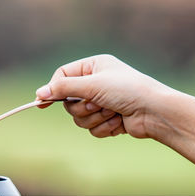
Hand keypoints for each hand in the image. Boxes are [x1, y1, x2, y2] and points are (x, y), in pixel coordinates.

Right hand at [36, 54, 176, 139]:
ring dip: (95, 119)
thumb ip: (64, 88)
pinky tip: (119, 123)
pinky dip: (104, 128)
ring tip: (112, 113)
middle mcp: (97, 83)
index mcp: (94, 66)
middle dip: (83, 107)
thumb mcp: (93, 85)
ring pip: (80, 118)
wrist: (154, 112)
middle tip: (97, 104)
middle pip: (69, 101)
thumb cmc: (128, 91)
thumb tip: (40, 93)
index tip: (42, 102)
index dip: (53, 89)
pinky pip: (92, 129)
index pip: (63, 76)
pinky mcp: (109, 120)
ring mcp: (103, 102)